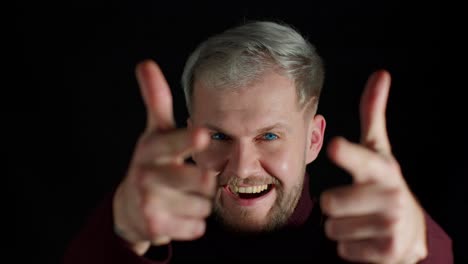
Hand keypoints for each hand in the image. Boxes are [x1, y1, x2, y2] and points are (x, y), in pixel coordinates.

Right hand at [112, 60, 215, 254]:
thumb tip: (145, 63)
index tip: (202, 134)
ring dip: (200, 203)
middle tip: (195, 179)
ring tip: (181, 197)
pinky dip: (194, 223)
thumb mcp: (155, 133)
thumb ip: (156, 101)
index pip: (174, 142)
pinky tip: (178, 214)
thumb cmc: (152, 163)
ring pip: (204, 205)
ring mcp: (149, 201)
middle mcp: (148, 173)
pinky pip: (197, 227)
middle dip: (207, 183)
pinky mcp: (154, 227)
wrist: (130, 207)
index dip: (188, 139)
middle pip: (201, 180)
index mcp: (153, 148)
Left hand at [321, 70, 427, 262]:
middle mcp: (390, 194)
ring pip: (332, 228)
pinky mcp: (388, 251)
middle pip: (329, 202)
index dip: (347, 154)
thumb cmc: (383, 183)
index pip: (361, 159)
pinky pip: (342, 249)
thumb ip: (373, 114)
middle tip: (354, 205)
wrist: (409, 230)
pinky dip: (349, 247)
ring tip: (361, 221)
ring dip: (341, 228)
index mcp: (382, 168)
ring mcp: (392, 225)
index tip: (334, 147)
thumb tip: (380, 74)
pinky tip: (367, 239)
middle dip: (334, 207)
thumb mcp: (378, 150)